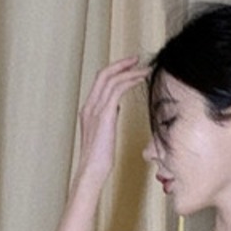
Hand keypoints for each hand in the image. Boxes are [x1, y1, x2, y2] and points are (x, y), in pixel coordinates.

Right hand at [72, 56, 150, 192]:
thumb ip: (107, 118)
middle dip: (121, 64)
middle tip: (136, 59)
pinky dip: (130, 80)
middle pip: (103, 75)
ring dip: (129, 71)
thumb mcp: (104, 134)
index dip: (114, 71)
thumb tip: (115, 108)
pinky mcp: (104, 115)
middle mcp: (89, 106)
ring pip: (111, 79)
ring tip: (143, 68)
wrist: (92, 170)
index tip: (128, 67)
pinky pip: (117, 89)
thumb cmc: (99, 159)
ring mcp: (95, 110)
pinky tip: (141, 79)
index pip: (99, 82)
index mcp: (88, 110)